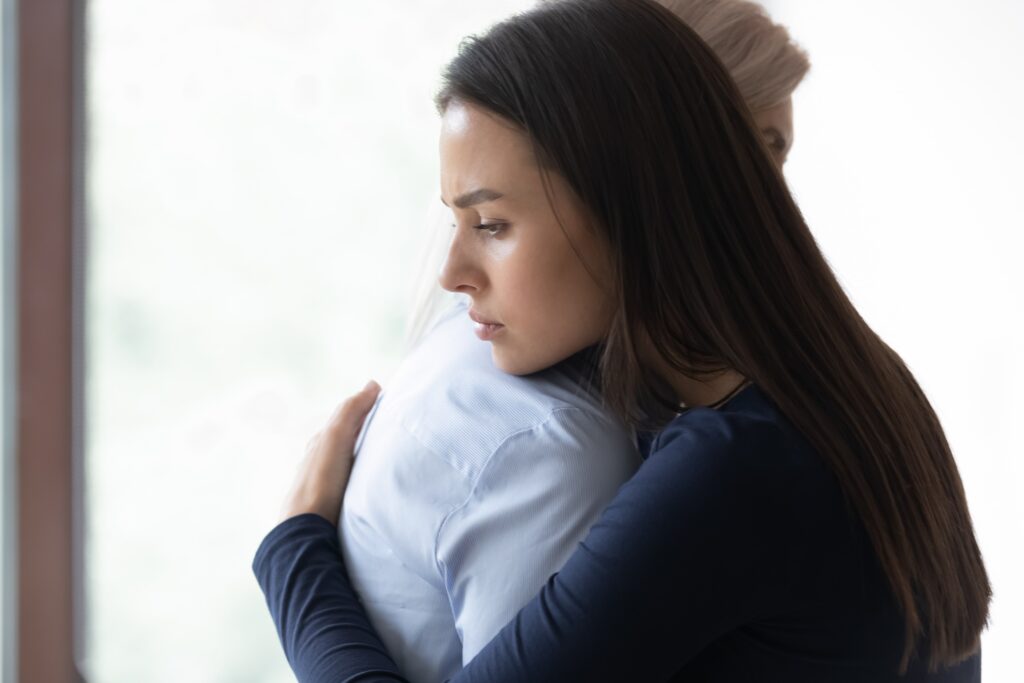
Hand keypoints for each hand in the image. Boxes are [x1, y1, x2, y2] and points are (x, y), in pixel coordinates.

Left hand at [279, 380, 381, 524]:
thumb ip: (352, 411)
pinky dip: (363, 472)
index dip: (365, 407)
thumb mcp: (336, 437)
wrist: (307, 527)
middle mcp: (321, 460)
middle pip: (346, 438)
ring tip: (388, 452)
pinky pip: (351, 480)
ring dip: (366, 453)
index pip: (346, 417)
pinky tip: (372, 480)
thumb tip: (373, 384)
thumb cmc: (321, 480)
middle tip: (392, 422)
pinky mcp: (333, 503)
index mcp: (322, 441)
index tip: (387, 401)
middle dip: (365, 428)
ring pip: (348, 460)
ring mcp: (326, 483)